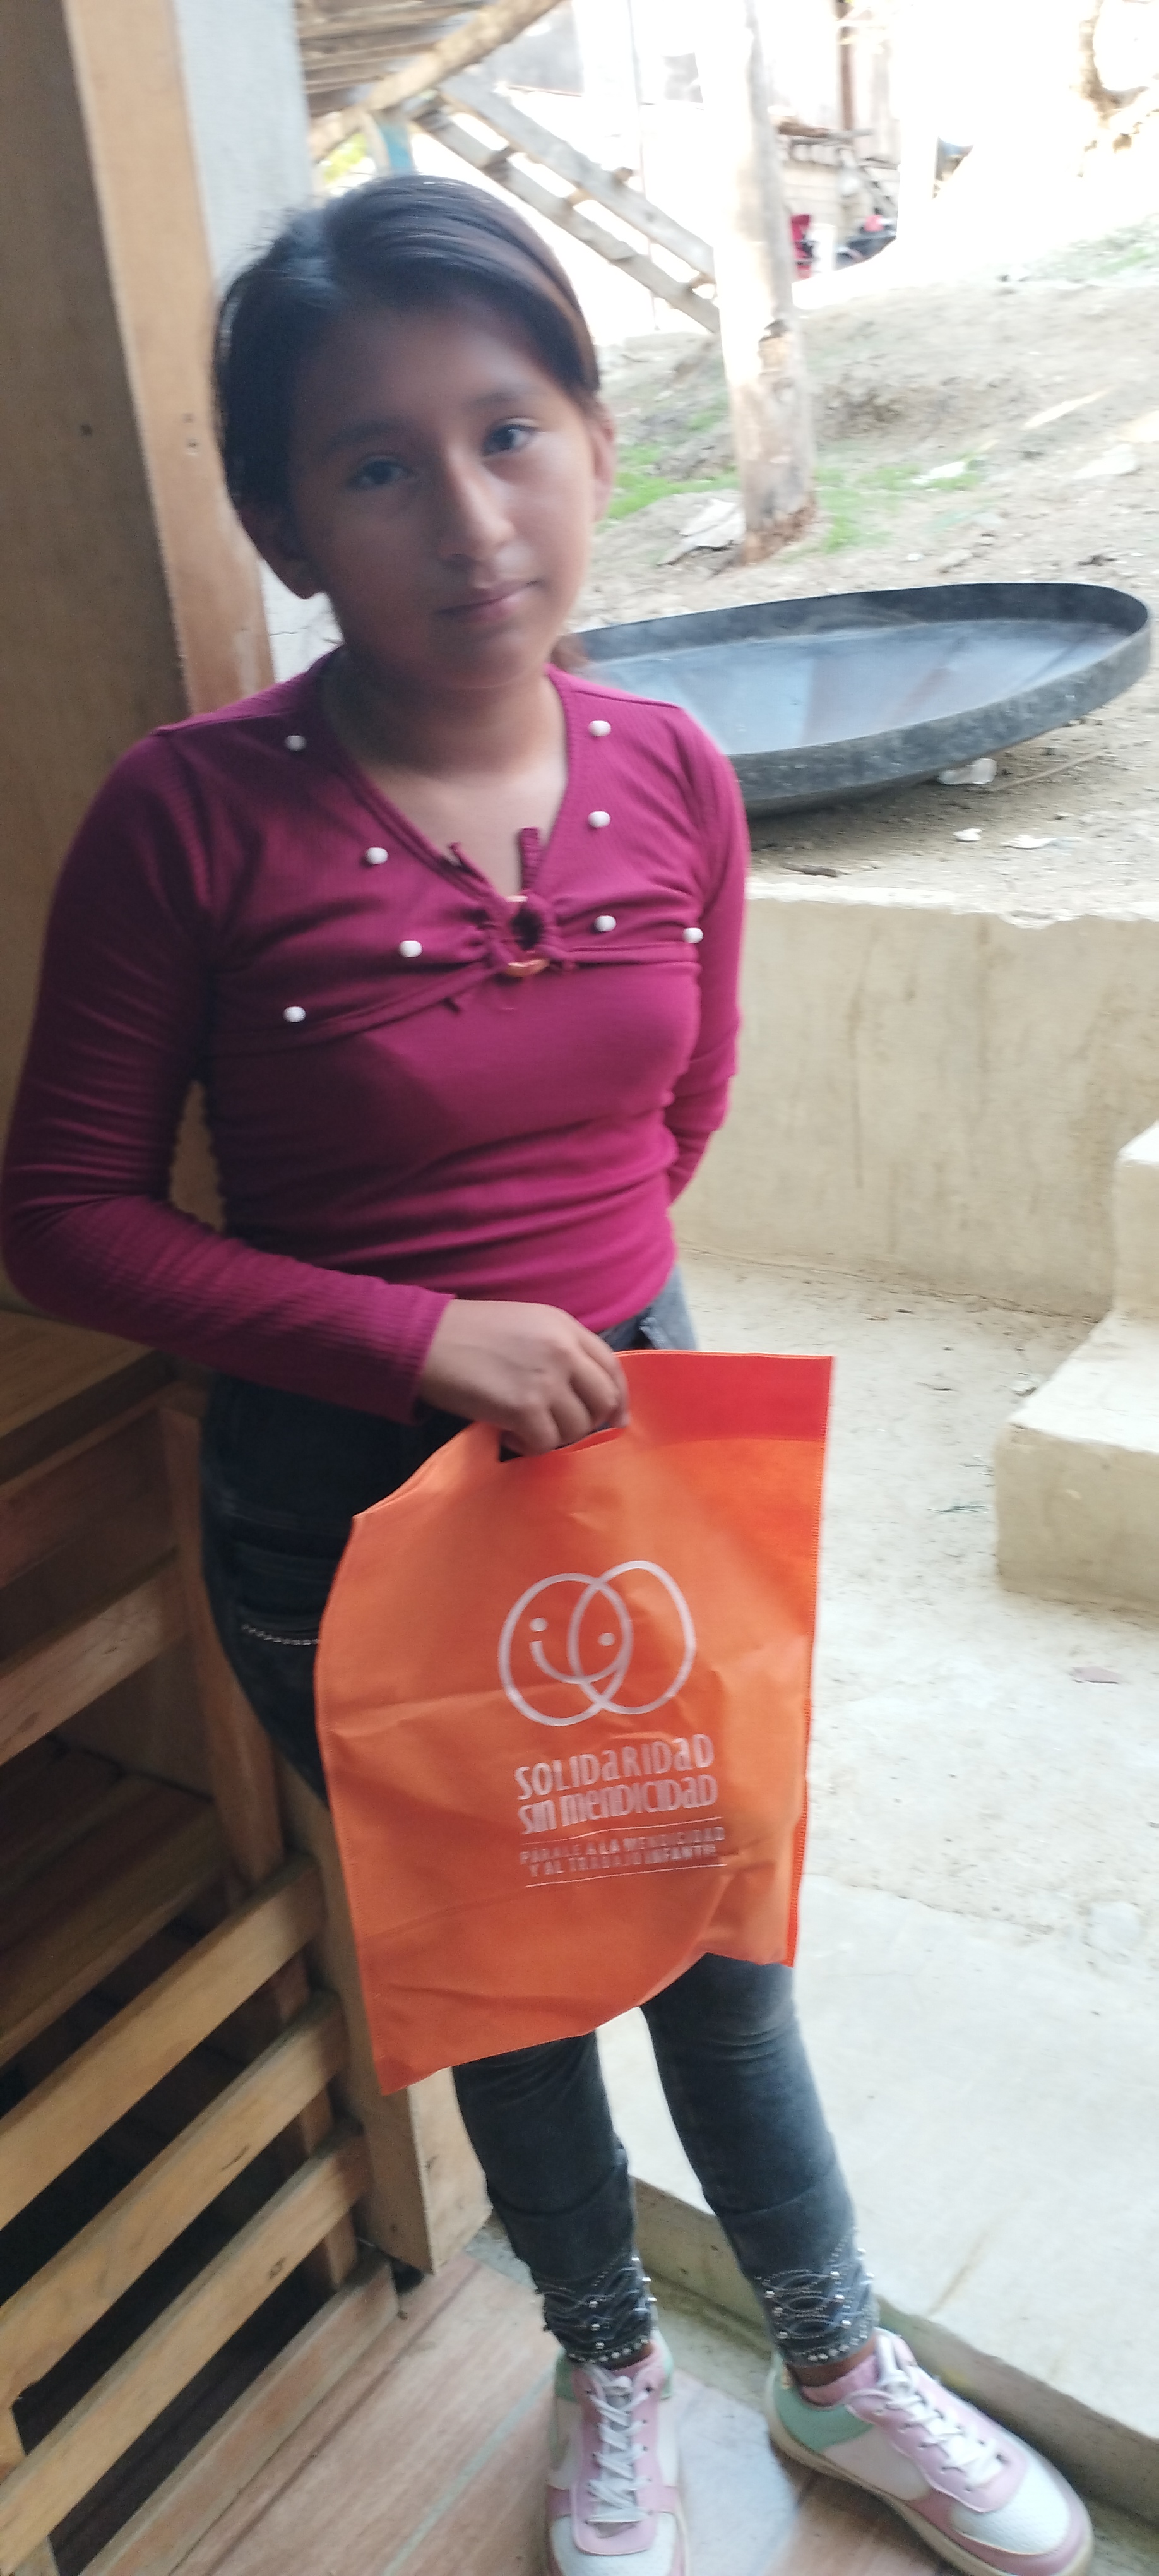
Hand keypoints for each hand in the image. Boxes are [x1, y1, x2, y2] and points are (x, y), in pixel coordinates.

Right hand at [417, 1300, 628, 1454]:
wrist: (425, 1339)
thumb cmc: (467, 1332)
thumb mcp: (525, 1325)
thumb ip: (558, 1350)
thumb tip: (580, 1392)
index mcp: (565, 1327)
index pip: (612, 1367)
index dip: (618, 1399)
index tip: (614, 1420)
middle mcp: (564, 1351)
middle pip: (602, 1401)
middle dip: (587, 1423)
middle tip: (559, 1429)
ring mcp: (547, 1380)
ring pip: (577, 1428)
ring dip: (554, 1436)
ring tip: (523, 1428)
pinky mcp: (524, 1408)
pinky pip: (546, 1443)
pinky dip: (529, 1446)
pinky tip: (507, 1434)